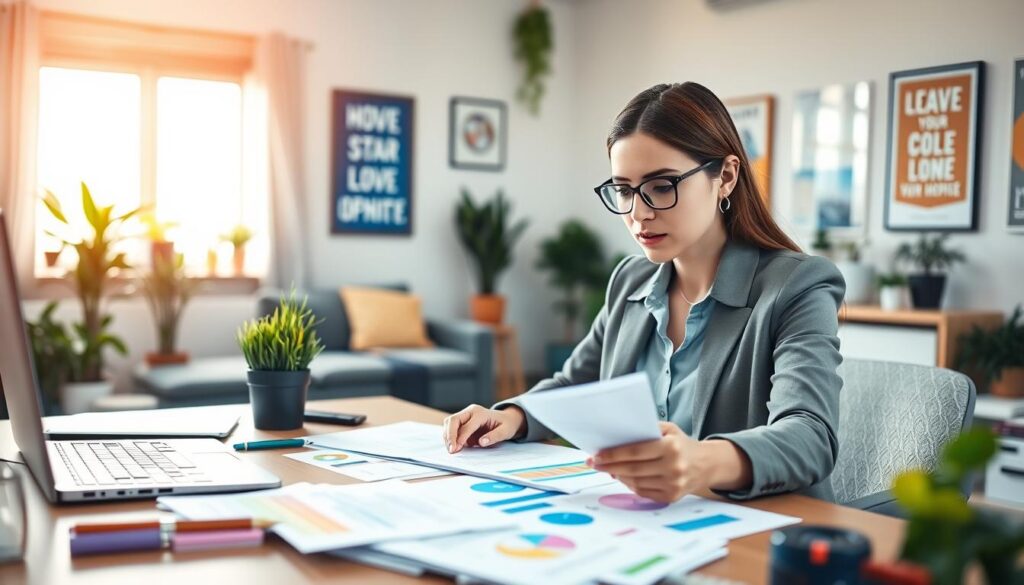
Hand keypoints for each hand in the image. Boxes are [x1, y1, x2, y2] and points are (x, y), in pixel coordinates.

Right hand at [442, 405, 524, 452]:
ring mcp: (465, 416)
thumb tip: (482, 442)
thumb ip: (495, 436)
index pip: (467, 425)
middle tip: (451, 450)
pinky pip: (451, 428)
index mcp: (481, 413)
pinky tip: (452, 447)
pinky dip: (449, 438)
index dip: (461, 437)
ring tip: (451, 450)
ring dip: (447, 437)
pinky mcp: (462, 422)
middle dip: (449, 435)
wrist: (505, 419)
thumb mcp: (506, 431)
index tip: (457, 448)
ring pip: (449, 423)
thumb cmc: (506, 425)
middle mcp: (470, 412)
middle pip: (453, 420)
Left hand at [587, 421, 705, 503]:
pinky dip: (629, 484)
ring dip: (617, 476)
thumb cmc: (681, 444)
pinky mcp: (671, 497)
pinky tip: (622, 477)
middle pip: (633, 469)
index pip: (636, 451)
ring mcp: (673, 484)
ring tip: (606, 469)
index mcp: (671, 447)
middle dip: (609, 466)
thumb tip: (616, 439)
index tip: (597, 454)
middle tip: (594, 462)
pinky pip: (642, 492)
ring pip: (635, 482)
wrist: (706, 465)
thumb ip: (645, 431)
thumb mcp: (668, 430)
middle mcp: (673, 467)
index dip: (614, 454)